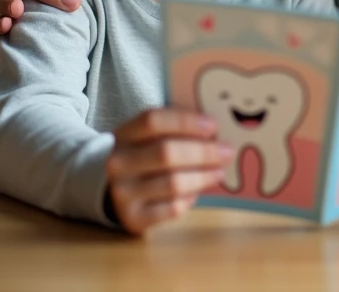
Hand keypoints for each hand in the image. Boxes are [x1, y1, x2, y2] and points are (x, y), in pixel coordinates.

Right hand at [106, 108, 232, 234]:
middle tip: (227, 151)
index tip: (213, 126)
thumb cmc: (141, 157)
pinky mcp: (134, 218)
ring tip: (219, 171)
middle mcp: (119, 163)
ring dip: (203, 176)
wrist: (110, 191)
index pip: (153, 121)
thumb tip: (215, 133)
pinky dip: (190, 198)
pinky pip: (172, 208)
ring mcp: (124, 193)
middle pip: (166, 152)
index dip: (186, 122)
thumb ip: (175, 130)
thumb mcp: (147, 138)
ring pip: (172, 182)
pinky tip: (197, 191)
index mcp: (123, 135)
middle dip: (203, 152)